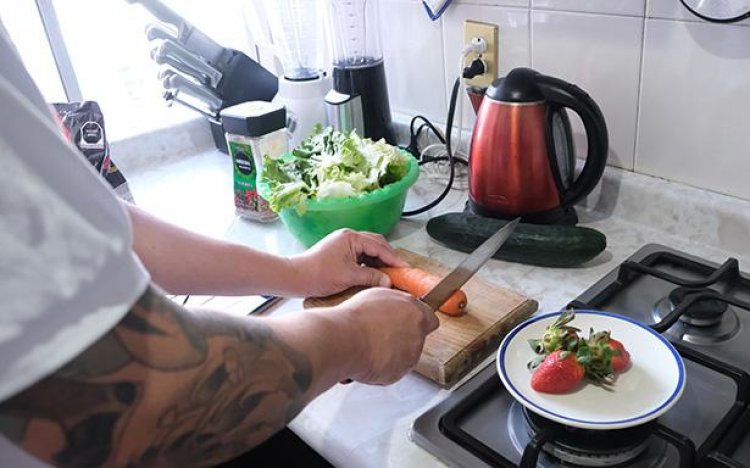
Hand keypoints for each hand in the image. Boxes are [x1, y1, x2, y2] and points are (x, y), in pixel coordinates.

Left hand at [290, 229, 407, 297]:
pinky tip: (374, 274)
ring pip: (368, 249)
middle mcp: (348, 236)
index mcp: (351, 238)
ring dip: (379, 261)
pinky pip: (360, 255)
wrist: (295, 277)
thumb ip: (371, 277)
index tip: (405, 268)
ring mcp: (343, 243)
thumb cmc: (318, 275)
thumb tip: (389, 281)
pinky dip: (369, 263)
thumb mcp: (349, 277)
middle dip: (388, 257)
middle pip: (376, 244)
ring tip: (388, 274)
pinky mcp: (340, 251)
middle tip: (399, 271)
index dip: (393, 258)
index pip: (379, 246)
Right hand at [334, 288, 438, 384]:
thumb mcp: (379, 296)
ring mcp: (410, 355)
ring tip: (371, 346)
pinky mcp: (400, 373)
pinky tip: (370, 358)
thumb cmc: (357, 317)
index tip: (408, 324)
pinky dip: (384, 367)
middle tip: (383, 335)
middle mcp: (417, 334)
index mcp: (415, 312)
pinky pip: (393, 370)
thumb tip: (395, 306)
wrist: (346, 340)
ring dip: (393, 353)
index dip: (418, 322)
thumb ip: (395, 303)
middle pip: (416, 338)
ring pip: (405, 355)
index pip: (430, 320)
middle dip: (403, 338)